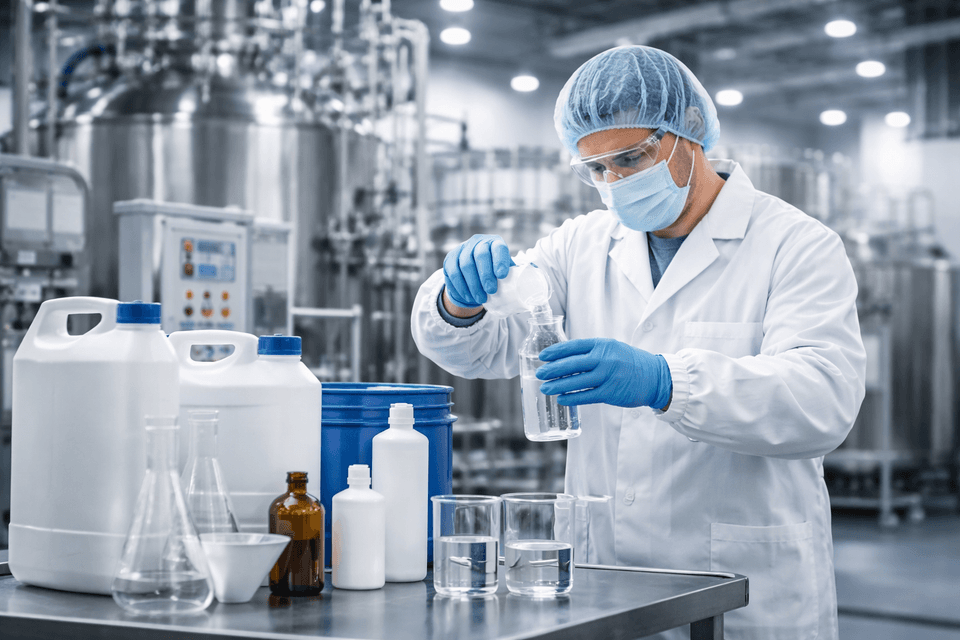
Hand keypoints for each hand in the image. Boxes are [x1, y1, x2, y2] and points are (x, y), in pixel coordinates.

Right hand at [443, 234, 513, 308]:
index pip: (498, 248)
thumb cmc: (494, 273)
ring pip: (465, 264)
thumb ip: (516, 276)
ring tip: (481, 299)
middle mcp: (478, 242)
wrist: (473, 273)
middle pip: (480, 254)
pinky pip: (452, 272)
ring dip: (473, 284)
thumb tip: (530, 288)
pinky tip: (468, 296)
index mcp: (495, 243)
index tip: (502, 276)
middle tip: (491, 291)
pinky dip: (461, 286)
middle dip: (486, 275)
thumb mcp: (505, 271)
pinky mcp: (450, 259)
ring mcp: (462, 249)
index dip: (500, 260)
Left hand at [536, 338, 671, 408]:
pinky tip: (562, 399)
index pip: (574, 346)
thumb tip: (565, 358)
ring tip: (545, 388)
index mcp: (603, 344)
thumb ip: (592, 351)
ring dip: (558, 385)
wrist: (655, 376)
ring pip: (576, 381)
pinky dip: (572, 397)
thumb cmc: (630, 362)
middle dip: (553, 369)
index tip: (543, 356)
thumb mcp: (612, 348)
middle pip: (572, 364)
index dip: (556, 351)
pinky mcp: (611, 392)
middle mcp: (604, 358)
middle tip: (539, 374)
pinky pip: (586, 395)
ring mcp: (608, 375)